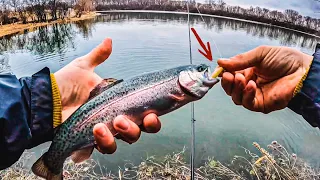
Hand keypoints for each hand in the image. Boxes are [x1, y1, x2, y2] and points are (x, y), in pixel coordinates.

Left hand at [53, 38, 160, 153]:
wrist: (46, 100)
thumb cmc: (66, 83)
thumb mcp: (83, 68)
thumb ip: (98, 56)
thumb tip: (109, 40)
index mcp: (119, 104)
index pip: (144, 115)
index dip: (152, 118)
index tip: (151, 114)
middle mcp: (116, 120)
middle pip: (137, 132)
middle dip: (135, 129)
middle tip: (121, 119)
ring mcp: (105, 132)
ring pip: (122, 142)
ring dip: (118, 136)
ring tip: (100, 126)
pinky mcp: (91, 142)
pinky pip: (104, 149)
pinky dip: (103, 143)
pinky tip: (95, 132)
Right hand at [217, 45, 312, 113]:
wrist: (302, 71)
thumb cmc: (285, 60)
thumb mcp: (260, 54)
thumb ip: (240, 60)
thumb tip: (220, 62)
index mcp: (248, 72)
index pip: (230, 76)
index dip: (224, 74)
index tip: (221, 70)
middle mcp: (249, 84)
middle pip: (230, 89)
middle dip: (227, 83)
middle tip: (230, 76)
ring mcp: (255, 96)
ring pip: (236, 98)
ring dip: (236, 89)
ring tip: (242, 79)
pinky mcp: (261, 105)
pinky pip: (248, 104)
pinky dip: (246, 95)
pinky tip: (251, 85)